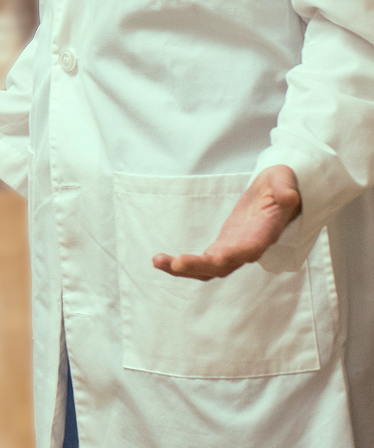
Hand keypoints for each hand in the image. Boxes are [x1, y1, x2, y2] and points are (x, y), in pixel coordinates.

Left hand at [153, 166, 301, 279]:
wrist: (278, 192)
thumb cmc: (281, 184)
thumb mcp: (285, 179)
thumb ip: (285, 188)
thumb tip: (289, 196)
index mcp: (264, 233)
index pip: (249, 248)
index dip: (233, 255)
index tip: (215, 258)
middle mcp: (248, 247)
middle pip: (224, 264)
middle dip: (200, 266)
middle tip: (175, 263)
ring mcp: (234, 248)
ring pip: (210, 268)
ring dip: (185, 269)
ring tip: (158, 262)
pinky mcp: (223, 245)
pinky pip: (203, 260)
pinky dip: (183, 263)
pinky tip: (162, 261)